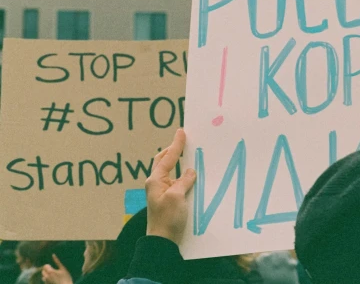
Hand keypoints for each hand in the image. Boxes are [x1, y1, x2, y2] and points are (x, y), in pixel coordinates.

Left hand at [41, 255, 72, 283]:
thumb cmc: (66, 277)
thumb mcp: (63, 268)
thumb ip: (57, 261)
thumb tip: (53, 254)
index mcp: (50, 271)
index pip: (45, 266)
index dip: (48, 265)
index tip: (53, 267)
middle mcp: (46, 276)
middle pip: (43, 271)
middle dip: (47, 270)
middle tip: (53, 270)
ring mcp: (46, 281)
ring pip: (43, 276)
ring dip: (46, 274)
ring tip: (53, 275)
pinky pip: (44, 280)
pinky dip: (47, 279)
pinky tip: (53, 279)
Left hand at [145, 128, 196, 243]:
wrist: (163, 241)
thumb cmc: (167, 219)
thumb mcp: (176, 197)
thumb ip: (183, 181)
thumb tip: (190, 172)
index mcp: (156, 180)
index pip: (168, 158)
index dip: (176, 144)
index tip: (181, 131)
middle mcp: (157, 184)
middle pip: (164, 162)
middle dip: (172, 151)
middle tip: (182, 141)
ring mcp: (163, 192)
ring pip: (171, 171)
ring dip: (179, 163)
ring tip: (189, 155)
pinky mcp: (170, 200)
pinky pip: (177, 182)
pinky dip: (184, 176)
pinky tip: (192, 176)